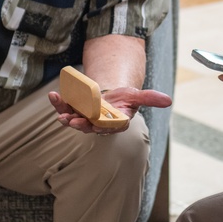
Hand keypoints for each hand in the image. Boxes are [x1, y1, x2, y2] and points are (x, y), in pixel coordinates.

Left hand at [49, 87, 171, 134]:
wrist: (109, 97)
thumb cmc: (124, 100)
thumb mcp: (136, 96)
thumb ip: (150, 98)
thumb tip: (169, 100)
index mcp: (114, 123)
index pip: (108, 127)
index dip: (101, 126)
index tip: (95, 124)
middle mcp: (97, 123)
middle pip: (88, 126)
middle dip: (79, 124)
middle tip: (72, 121)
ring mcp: (83, 117)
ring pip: (73, 118)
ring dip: (65, 115)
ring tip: (60, 111)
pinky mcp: (73, 109)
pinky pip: (64, 107)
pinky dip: (58, 103)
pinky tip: (53, 95)